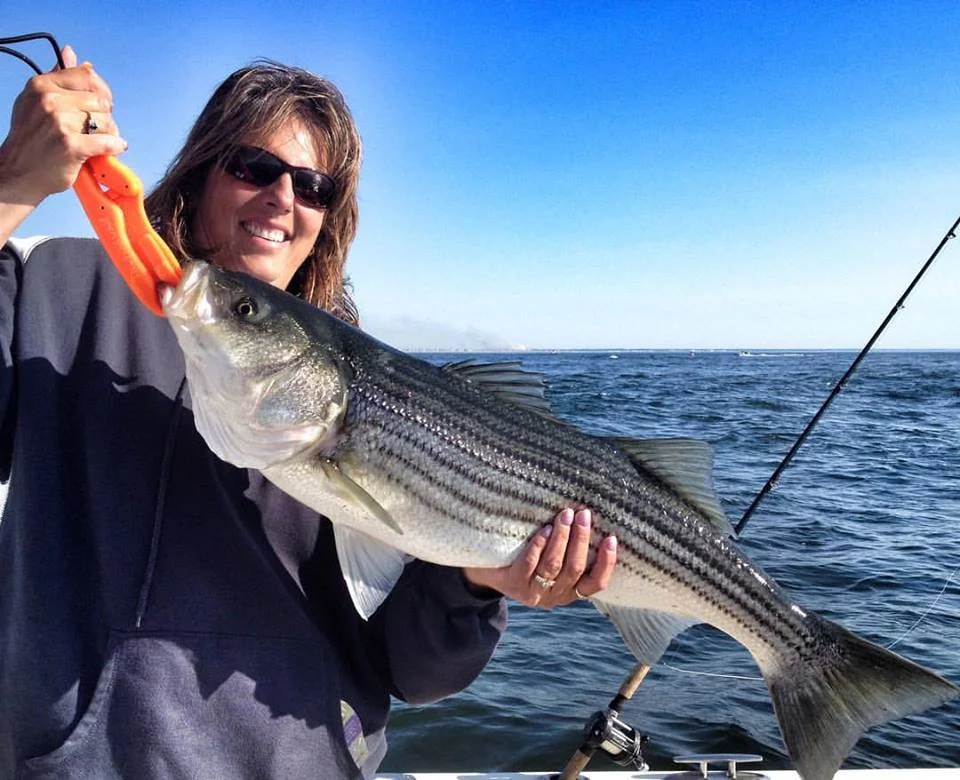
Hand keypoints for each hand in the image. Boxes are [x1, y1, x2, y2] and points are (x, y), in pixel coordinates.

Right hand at [0, 45, 126, 206]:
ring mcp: (60, 122)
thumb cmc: (31, 140)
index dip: (100, 92)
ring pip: (106, 121)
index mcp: (42, 85)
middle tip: (98, 130)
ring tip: (100, 143)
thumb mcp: (35, 101)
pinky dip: (114, 147)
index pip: (87, 76)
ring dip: (110, 134)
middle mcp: (49, 100)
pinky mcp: (71, 146)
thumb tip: (70, 52)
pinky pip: (109, 142)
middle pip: (101, 101)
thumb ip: (57, 77)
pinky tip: (110, 150)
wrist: (18, 173)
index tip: (99, 106)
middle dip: (105, 117)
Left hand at [463, 508, 616, 608]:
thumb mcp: (553, 558)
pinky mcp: (513, 584)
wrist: (487, 570)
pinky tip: (544, 530)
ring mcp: (533, 593)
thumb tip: (589, 518)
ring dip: (562, 538)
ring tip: (565, 515)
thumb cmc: (528, 558)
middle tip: (584, 515)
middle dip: (581, 539)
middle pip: (574, 569)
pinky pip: (529, 564)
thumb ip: (571, 549)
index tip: (611, 538)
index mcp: (570, 591)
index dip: (607, 563)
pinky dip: (539, 546)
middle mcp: (554, 596)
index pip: (596, 583)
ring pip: (553, 565)